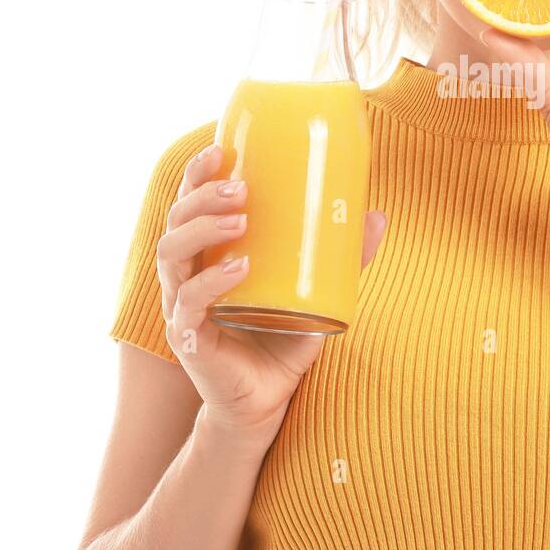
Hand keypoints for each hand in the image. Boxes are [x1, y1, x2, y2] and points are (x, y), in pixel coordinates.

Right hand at [156, 143, 386, 442]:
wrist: (267, 402)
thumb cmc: (283, 340)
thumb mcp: (316, 291)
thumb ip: (342, 257)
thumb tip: (378, 215)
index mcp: (207, 255)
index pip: (189, 205)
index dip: (197, 174)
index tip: (221, 148)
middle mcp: (186, 276)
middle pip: (174, 223)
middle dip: (202, 198)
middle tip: (240, 187)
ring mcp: (182, 307)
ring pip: (172, 257)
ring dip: (203, 230)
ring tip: (240, 218)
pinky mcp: (189, 339)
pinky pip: (189, 304)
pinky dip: (212, 282)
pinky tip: (240, 267)